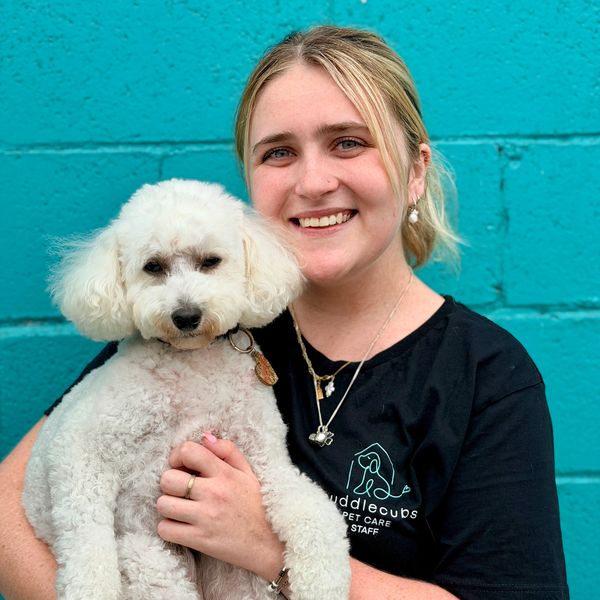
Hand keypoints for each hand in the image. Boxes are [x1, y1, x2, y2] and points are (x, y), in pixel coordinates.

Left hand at [156, 434, 284, 580]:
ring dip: (168, 506)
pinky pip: (165, 530)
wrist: (269, 543)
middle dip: (170, 483)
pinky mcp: (199, 540)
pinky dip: (168, 528)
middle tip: (180, 489)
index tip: (183, 465)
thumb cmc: (257, 505)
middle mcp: (213, 493)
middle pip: (168, 479)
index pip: (188, 452)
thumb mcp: (248, 472)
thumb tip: (204, 437)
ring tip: (180, 508)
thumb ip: (227, 450)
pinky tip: (181, 525)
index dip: (178, 456)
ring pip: (163, 504)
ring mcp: (205, 517)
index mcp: (225, 474)